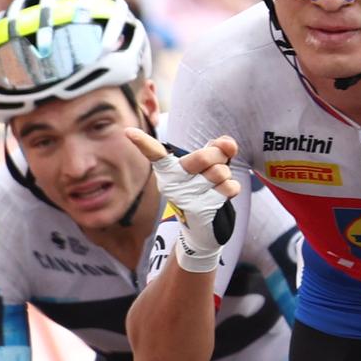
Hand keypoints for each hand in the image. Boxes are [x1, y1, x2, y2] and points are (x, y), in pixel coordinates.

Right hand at [125, 128, 239, 272]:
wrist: (201, 228)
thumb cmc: (202, 187)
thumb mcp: (205, 164)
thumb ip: (216, 147)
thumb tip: (229, 145)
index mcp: (169, 170)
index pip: (155, 154)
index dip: (143, 142)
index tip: (129, 132)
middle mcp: (173, 183)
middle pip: (202, 157)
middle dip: (219, 155)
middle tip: (220, 159)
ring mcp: (187, 196)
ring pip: (220, 172)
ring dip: (226, 174)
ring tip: (215, 183)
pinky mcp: (202, 209)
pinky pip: (229, 187)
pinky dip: (231, 188)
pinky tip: (219, 196)